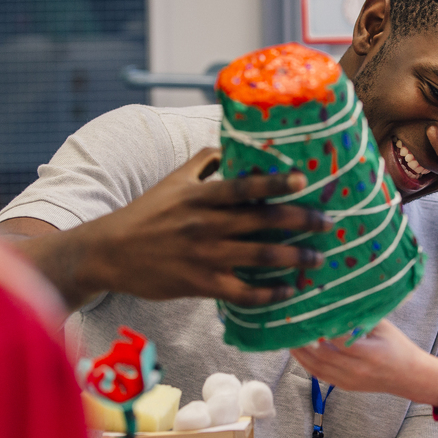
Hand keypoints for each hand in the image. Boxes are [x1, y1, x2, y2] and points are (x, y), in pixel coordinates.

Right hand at [0, 147, 332, 308]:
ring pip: (259, 256)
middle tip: (327, 223)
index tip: (303, 180)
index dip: (275, 183)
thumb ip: (203, 162)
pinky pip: (242, 292)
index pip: (244, 186)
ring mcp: (204, 256)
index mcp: (200, 196)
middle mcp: (205, 224)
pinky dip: (268, 293)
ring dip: (294, 258)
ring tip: (317, 259)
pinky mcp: (200, 284)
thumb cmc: (145, 214)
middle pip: (262, 221)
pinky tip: (289, 291)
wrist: (109, 253)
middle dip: (300, 222)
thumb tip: (232, 144)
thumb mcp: (172, 181)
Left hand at [290, 320, 437, 406]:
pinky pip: (320, 376)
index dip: (320, 330)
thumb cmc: (398, 347)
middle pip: (322, 356)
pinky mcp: (345, 387)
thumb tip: (338, 301)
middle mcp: (357, 370)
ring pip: (317, 368)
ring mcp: (350, 381)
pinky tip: (299, 352)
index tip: (307, 315)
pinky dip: (307, 364)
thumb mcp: (384, 327)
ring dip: (300, 354)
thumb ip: (361, 317)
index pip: (338, 341)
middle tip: (290, 326)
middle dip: (303, 342)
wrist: (409, 377)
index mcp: (369, 353)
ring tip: (289, 338)